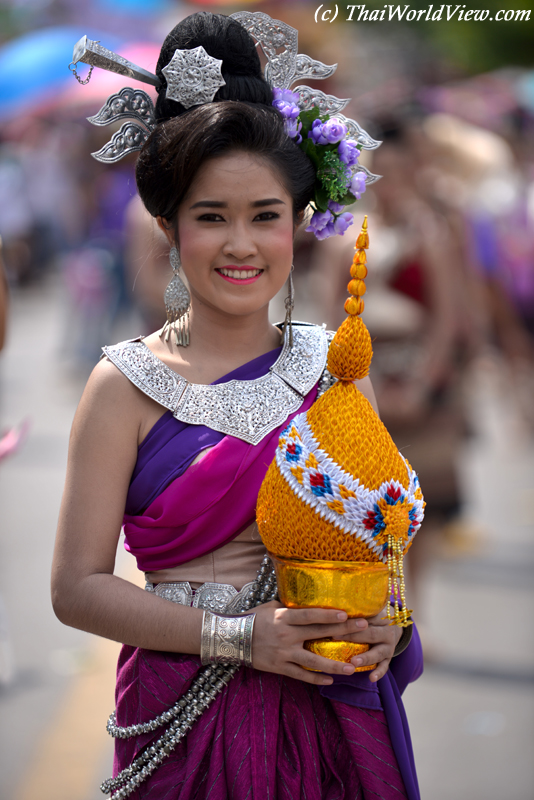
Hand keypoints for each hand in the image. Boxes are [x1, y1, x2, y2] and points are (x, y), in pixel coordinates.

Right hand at [252, 600, 367, 685]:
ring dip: (334, 664)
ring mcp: (283, 653)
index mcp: (284, 618)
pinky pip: (301, 675)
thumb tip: (310, 601)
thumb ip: (291, 607)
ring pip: (313, 661)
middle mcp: (286, 635)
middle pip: (318, 634)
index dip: (328, 615)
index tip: (346, 614)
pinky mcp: (279, 667)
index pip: (310, 615)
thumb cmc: (254, 618)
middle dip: (343, 632)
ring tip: (352, 667)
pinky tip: (330, 681)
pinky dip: (316, 679)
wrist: (232, 638)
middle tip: (364, 630)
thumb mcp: (272, 607)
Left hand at [333, 605, 402, 681]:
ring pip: (378, 652)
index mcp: (381, 617)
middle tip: (336, 637)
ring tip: (354, 662)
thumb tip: (331, 610)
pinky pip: (384, 667)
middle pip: (371, 634)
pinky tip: (371, 678)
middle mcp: (387, 631)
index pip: (366, 616)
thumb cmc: (373, 618)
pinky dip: (378, 673)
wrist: (395, 626)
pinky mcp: (389, 658)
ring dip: (366, 657)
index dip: (350, 618)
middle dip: (354, 636)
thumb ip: (356, 611)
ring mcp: (389, 646)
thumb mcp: (370, 611)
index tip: (335, 620)